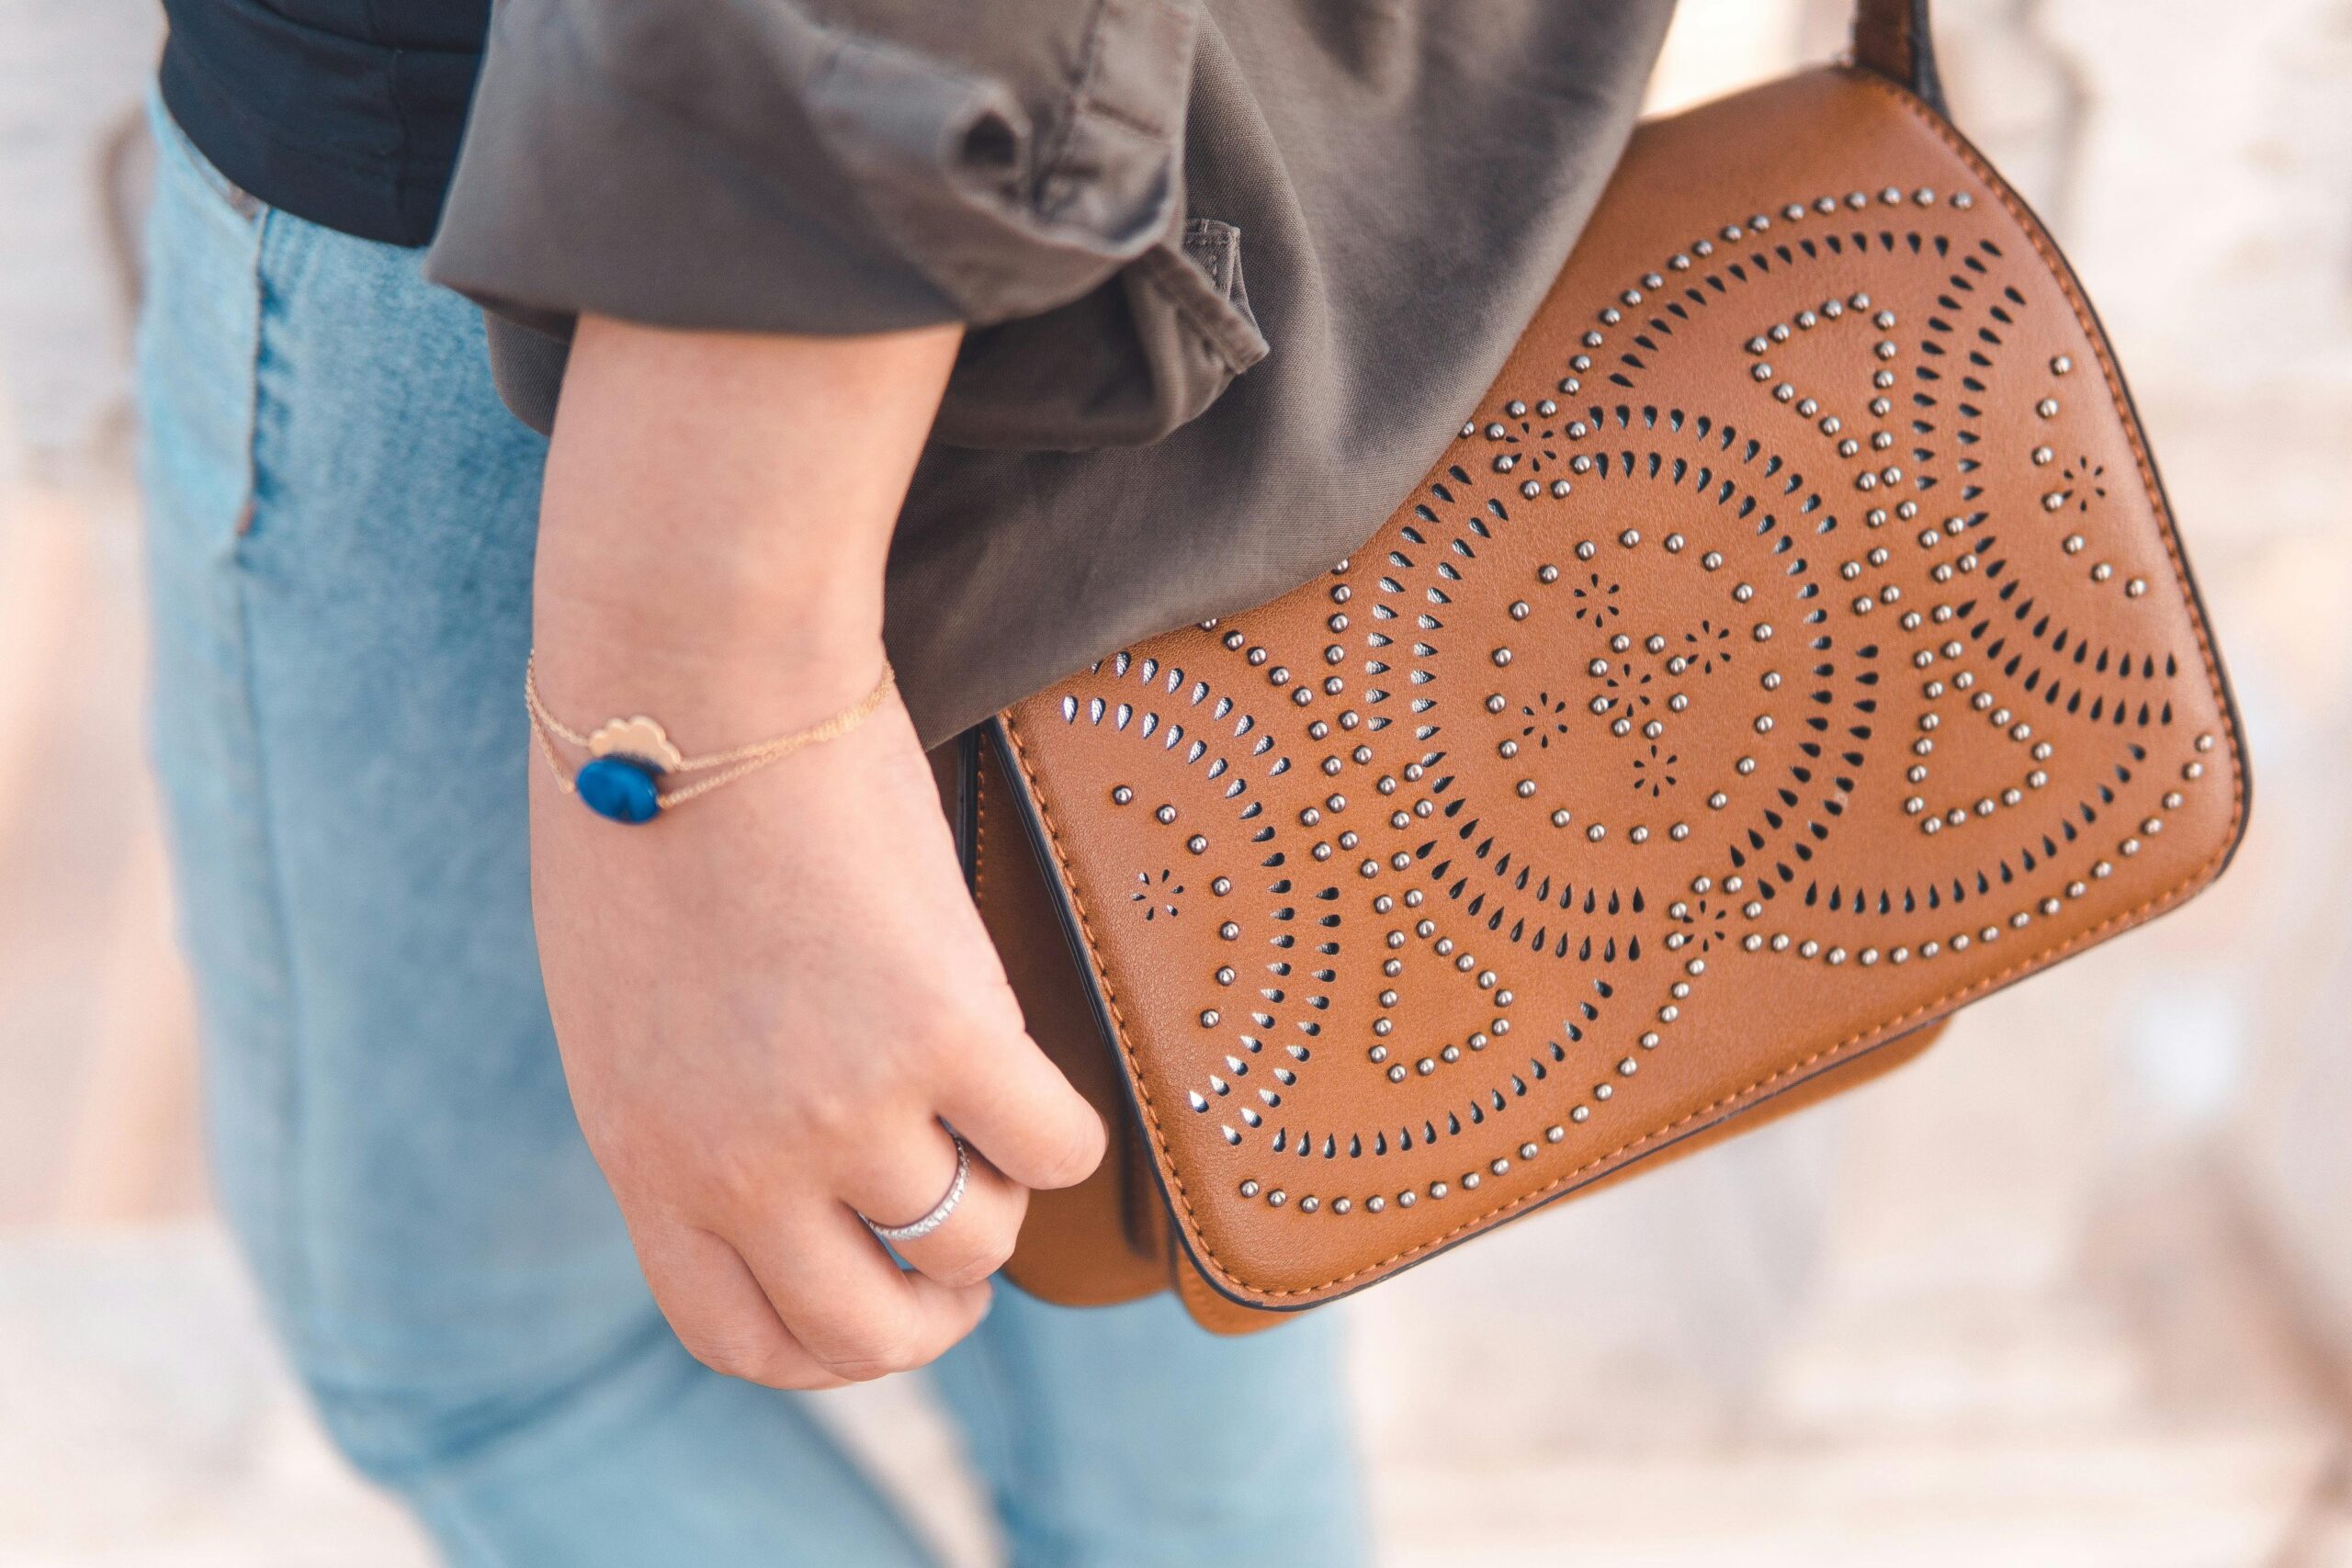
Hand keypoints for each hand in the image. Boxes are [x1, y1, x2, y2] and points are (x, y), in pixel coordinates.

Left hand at [527, 317, 1105, 1386]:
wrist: (691, 682)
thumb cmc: (646, 808)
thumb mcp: (625, 1009)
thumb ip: (689, 1116)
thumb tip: (782, 1178)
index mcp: (645, 1154)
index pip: (740, 1336)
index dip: (827, 1345)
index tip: (878, 1299)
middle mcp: (738, 1164)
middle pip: (868, 1330)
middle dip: (935, 1312)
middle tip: (967, 1245)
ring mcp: (845, 1110)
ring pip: (971, 1239)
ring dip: (997, 1196)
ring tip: (986, 1113)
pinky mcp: (945, 1034)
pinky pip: (1053, 1149)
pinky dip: (1062, 1128)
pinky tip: (1033, 1066)